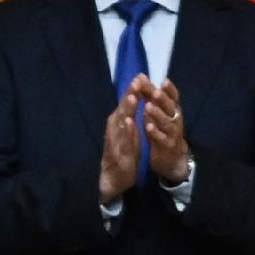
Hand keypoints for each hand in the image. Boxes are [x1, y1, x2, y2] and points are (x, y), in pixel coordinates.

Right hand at [98, 75, 154, 203]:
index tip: (141, 76)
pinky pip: (122, 140)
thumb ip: (130, 115)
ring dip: (126, 109)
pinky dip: (125, 130)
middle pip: (122, 108)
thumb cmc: (123, 152)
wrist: (113, 178)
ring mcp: (115, 140)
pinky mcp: (118, 152)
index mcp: (118, 122)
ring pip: (120, 121)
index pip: (126, 103)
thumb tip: (136, 96)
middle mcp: (114, 128)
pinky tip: (129, 122)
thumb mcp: (129, 132)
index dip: (132, 90)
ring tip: (133, 97)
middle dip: (129, 95)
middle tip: (136, 81)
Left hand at [143, 81, 192, 186]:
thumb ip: (151, 97)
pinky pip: (161, 139)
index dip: (170, 90)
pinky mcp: (166, 146)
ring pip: (167, 123)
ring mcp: (172, 134)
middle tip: (155, 92)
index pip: (174, 98)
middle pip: (171, 108)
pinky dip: (155, 133)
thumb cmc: (163, 130)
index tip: (164, 81)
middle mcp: (175, 120)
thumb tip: (141, 77)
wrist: (172, 157)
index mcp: (173, 110)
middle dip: (163, 99)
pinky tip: (147, 127)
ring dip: (158, 115)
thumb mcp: (159, 112)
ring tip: (148, 107)